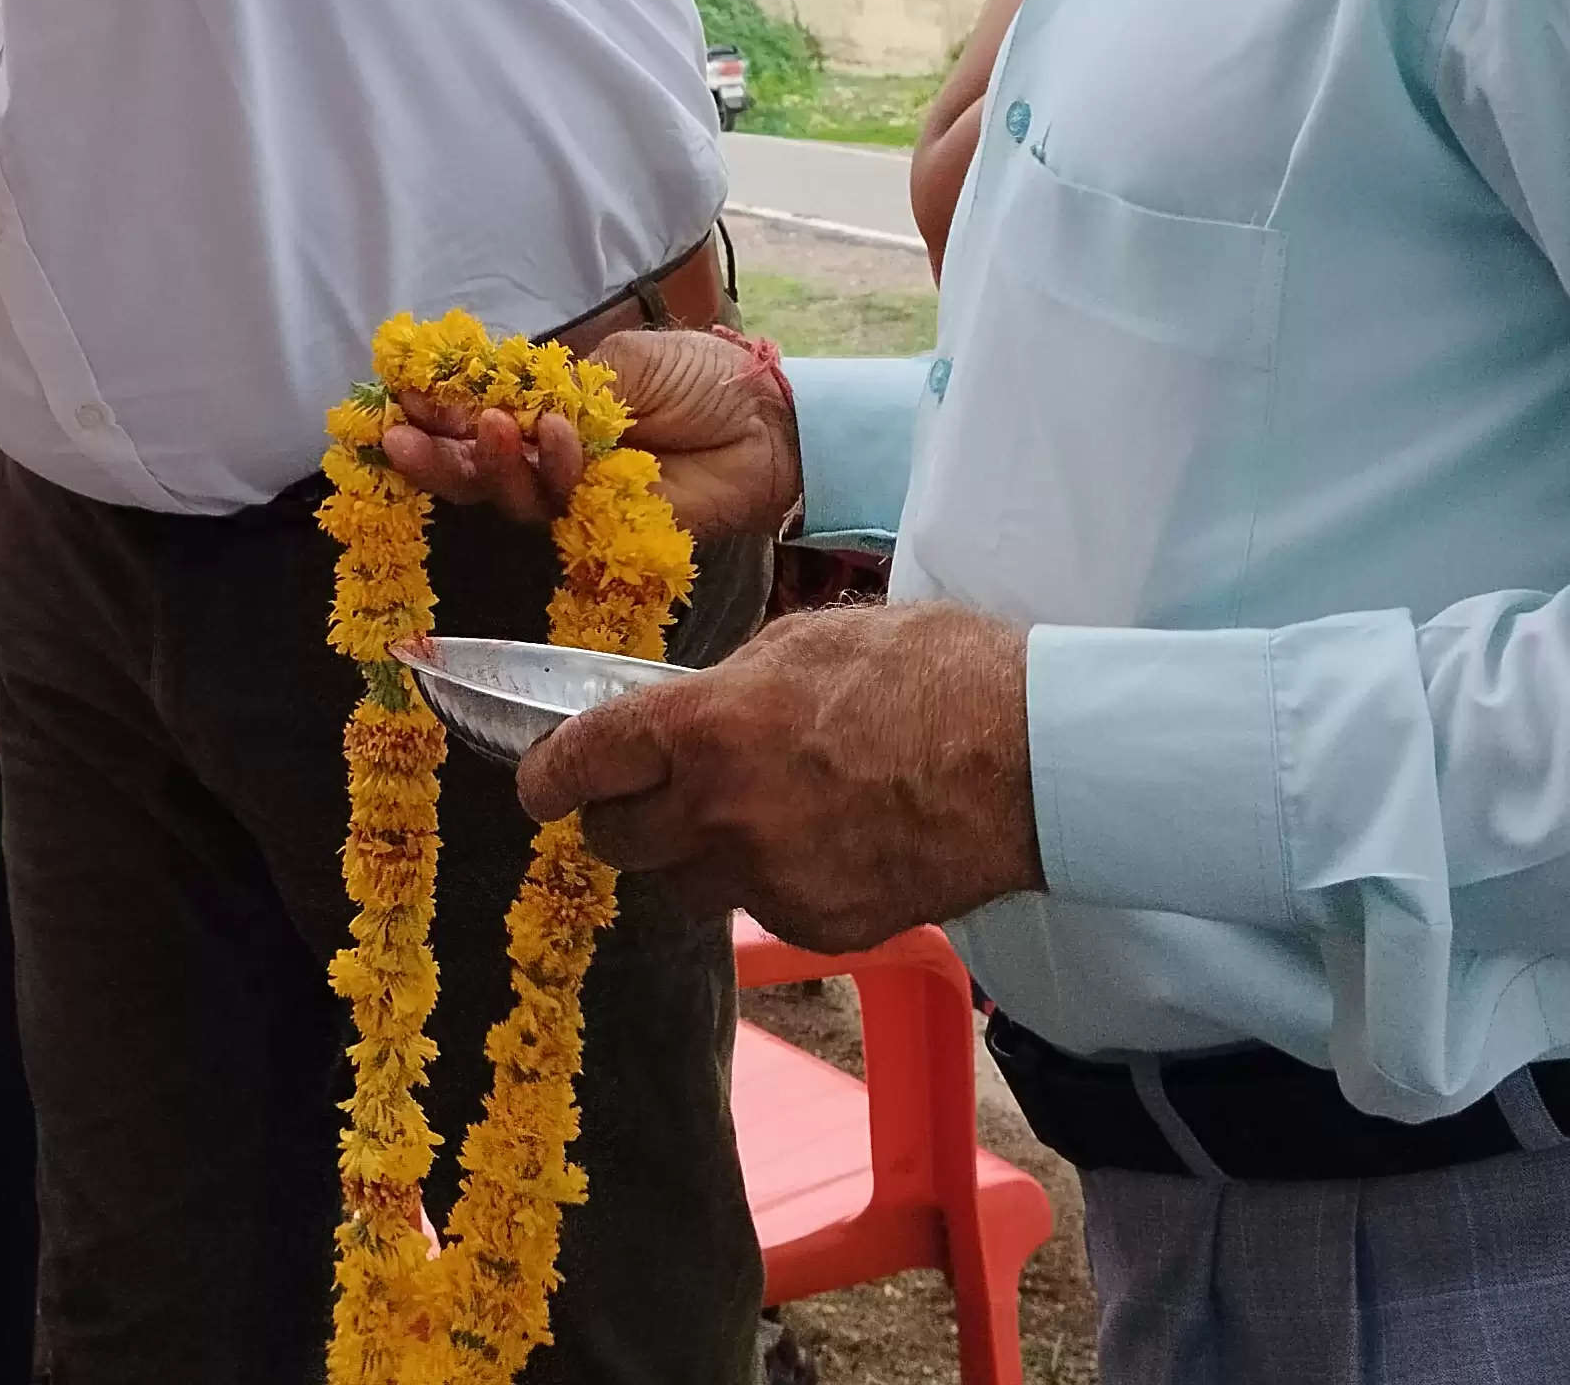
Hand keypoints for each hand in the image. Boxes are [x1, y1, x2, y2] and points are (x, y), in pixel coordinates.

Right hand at [377, 325, 800, 542]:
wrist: (769, 421)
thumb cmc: (702, 378)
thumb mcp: (621, 363)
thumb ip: (558, 386)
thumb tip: (494, 400)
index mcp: (553, 409)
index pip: (478, 416)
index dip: (435, 412)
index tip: (395, 399)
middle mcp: (554, 456)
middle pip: (475, 469)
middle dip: (433, 456)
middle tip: (398, 440)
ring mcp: (577, 495)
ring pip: (508, 494)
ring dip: (490, 460)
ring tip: (495, 425)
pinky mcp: (605, 528)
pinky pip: (559, 509)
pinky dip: (551, 469)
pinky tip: (559, 434)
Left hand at [515, 601, 1041, 951]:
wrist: (1031, 757)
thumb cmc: (929, 673)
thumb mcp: (804, 642)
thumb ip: (726, 688)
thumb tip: (683, 713)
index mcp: (708, 727)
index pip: (581, 765)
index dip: (546, 777)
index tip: (539, 781)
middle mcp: (722, 812)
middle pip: (617, 843)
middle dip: (619, 818)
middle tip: (647, 794)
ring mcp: (770, 881)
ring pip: (685, 886)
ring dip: (695, 855)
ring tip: (755, 813)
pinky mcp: (818, 927)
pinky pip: (761, 911)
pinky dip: (772, 882)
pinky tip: (825, 840)